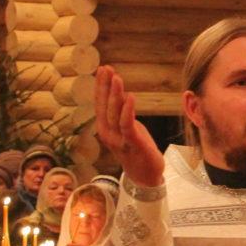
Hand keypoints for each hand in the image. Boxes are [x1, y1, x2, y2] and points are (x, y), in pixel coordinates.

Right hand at [94, 65, 165, 187]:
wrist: (144, 176)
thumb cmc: (136, 150)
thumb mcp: (127, 128)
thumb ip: (122, 113)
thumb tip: (121, 94)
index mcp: (105, 128)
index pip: (100, 103)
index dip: (100, 86)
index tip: (103, 69)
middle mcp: (107, 133)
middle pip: (104, 106)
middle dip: (105, 86)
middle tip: (106, 68)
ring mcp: (118, 139)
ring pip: (114, 113)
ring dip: (115, 95)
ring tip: (117, 78)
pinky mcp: (132, 143)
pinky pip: (127, 125)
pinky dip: (127, 111)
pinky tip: (130, 97)